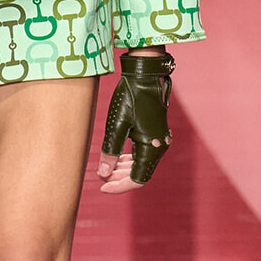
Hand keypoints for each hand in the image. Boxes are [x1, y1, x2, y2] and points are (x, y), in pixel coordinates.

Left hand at [97, 50, 173, 192]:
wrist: (145, 75)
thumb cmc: (130, 97)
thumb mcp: (117, 125)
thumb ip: (110, 151)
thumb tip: (103, 173)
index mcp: (151, 148)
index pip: (137, 180)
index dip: (119, 186)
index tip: (101, 185)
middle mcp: (160, 147)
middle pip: (140, 173)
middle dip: (119, 178)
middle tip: (100, 177)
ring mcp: (160, 140)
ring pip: (142, 164)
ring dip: (124, 169)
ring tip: (106, 168)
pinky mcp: (157, 133)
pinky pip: (144, 153)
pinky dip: (131, 159)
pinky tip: (118, 157)